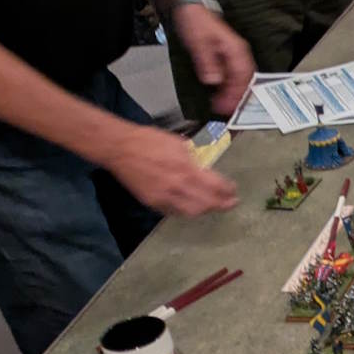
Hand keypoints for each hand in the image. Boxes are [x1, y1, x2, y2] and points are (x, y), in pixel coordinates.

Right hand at [101, 125, 237, 216]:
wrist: (120, 148)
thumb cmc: (149, 140)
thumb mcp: (179, 143)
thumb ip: (196, 158)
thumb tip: (208, 168)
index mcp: (186, 167)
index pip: (215, 185)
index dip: (228, 190)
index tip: (233, 191)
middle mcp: (176, 185)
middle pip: (207, 203)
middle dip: (222, 204)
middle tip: (230, 203)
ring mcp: (164, 196)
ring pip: (192, 212)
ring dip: (206, 210)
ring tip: (213, 206)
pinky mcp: (153, 202)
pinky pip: (175, 212)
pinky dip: (187, 210)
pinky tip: (192, 206)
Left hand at [172, 3, 254, 119]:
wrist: (188, 7)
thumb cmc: (194, 21)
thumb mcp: (198, 43)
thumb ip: (207, 63)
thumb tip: (214, 82)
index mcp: (236, 50)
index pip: (243, 77)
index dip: (236, 94)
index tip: (226, 107)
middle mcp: (240, 53)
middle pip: (246, 81)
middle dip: (238, 98)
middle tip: (226, 113)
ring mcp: (235, 55)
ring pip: (242, 80)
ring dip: (235, 95)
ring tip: (223, 108)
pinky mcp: (228, 57)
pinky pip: (235, 76)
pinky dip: (230, 88)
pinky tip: (221, 95)